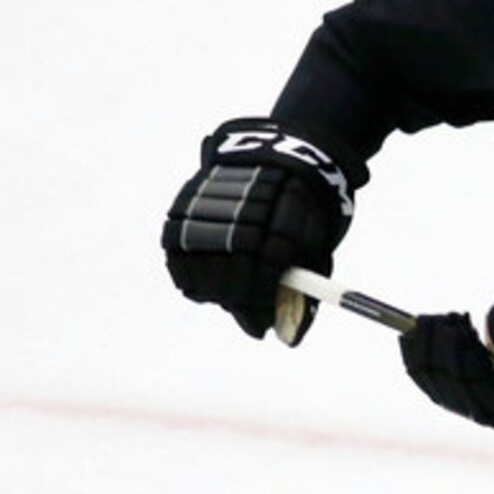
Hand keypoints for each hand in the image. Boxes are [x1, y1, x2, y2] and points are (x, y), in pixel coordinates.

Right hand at [161, 119, 353, 340]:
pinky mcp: (187, 204)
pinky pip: (178, 255)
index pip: (263, 275)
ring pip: (203, 268)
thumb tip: (290, 340)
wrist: (279, 154)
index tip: (262, 329)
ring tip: (230, 296)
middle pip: (231, 276)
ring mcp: (211, 204)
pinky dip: (190, 276)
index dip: (260, 308)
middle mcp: (242, 208)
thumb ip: (303, 289)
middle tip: (249, 318)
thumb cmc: (302, 211)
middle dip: (240, 305)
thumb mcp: (315, 244)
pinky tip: (205, 284)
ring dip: (216, 292)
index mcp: (282, 215)